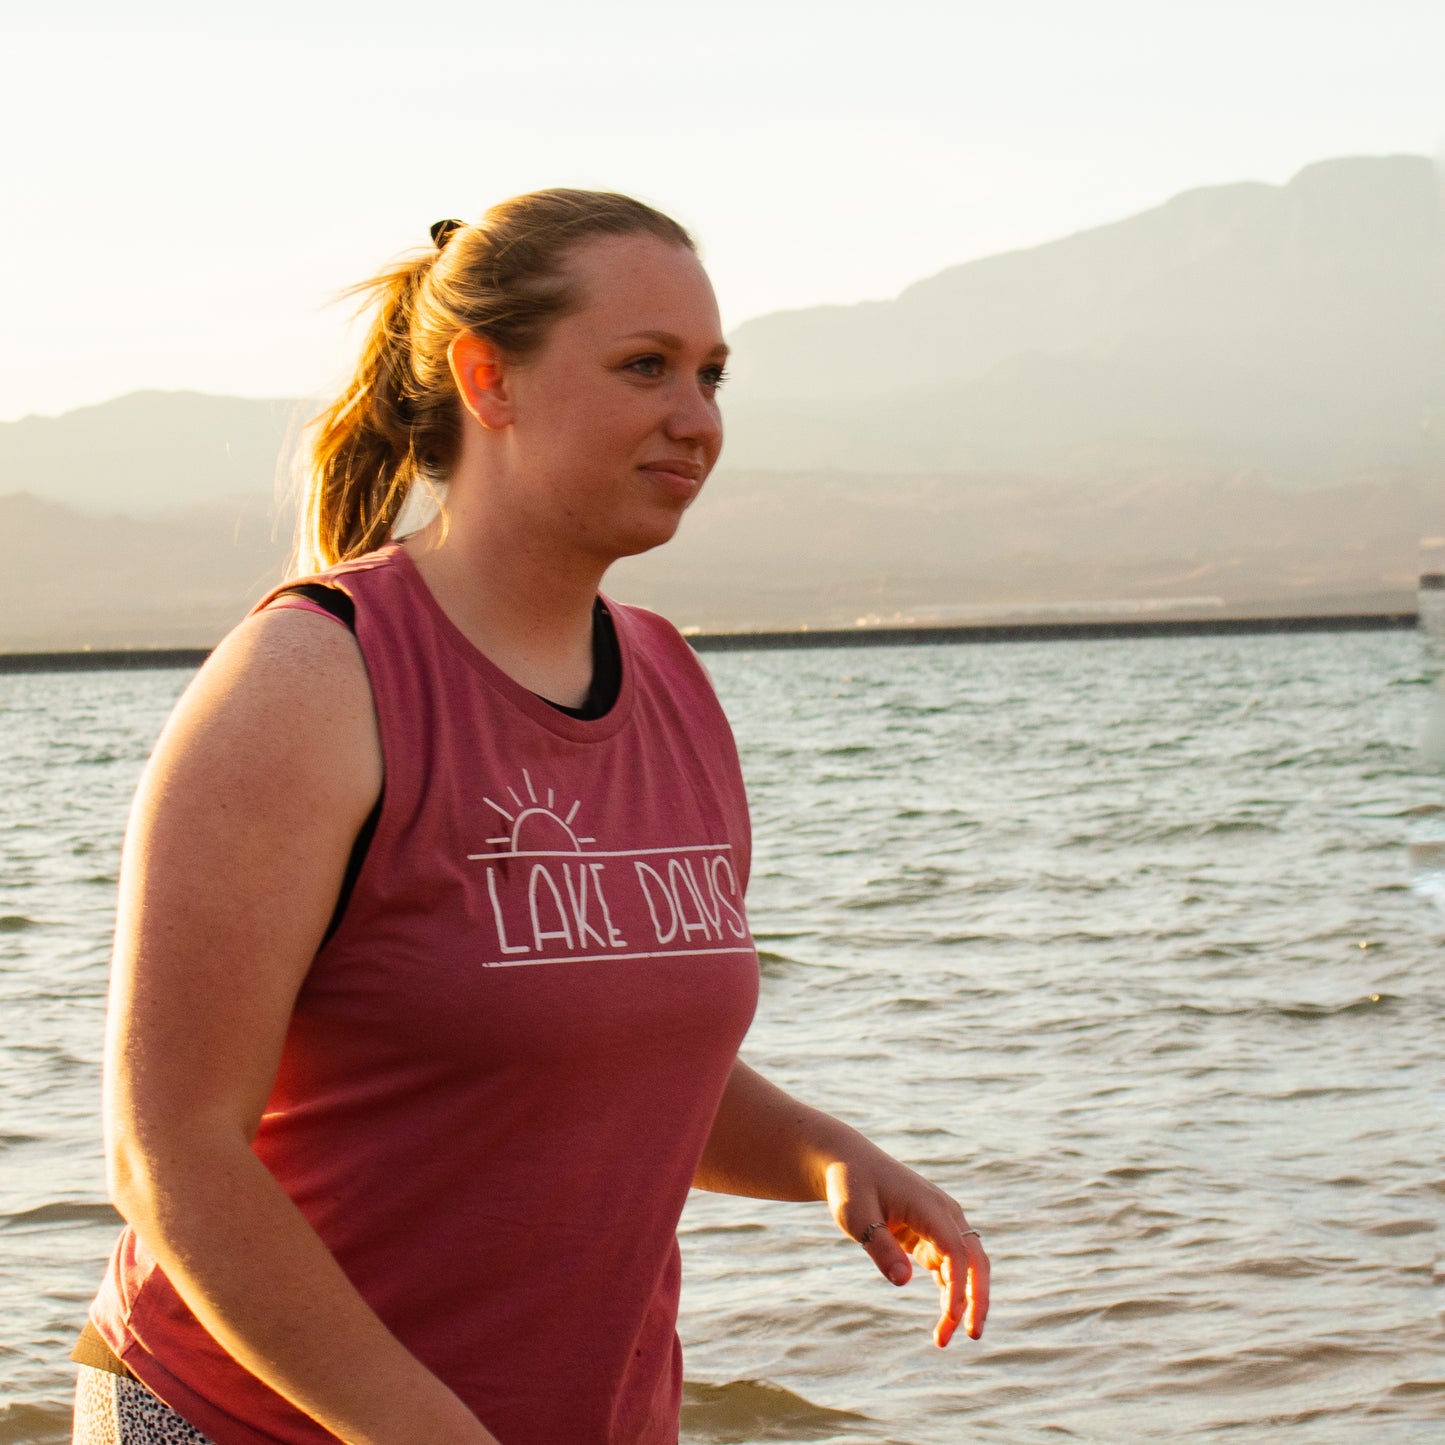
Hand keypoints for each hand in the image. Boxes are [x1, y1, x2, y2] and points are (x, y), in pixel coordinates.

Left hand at [823, 1150, 989, 1347]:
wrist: (848, 1162)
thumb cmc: (851, 1185)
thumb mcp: (856, 1215)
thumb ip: (880, 1246)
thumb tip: (903, 1282)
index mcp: (929, 1206)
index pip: (956, 1250)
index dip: (958, 1285)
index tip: (951, 1316)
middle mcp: (944, 1213)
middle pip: (974, 1258)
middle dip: (977, 1297)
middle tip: (971, 1335)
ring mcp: (941, 1223)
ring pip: (965, 1266)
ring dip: (962, 1301)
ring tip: (943, 1338)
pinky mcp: (932, 1233)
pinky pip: (950, 1265)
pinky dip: (950, 1291)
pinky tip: (944, 1318)